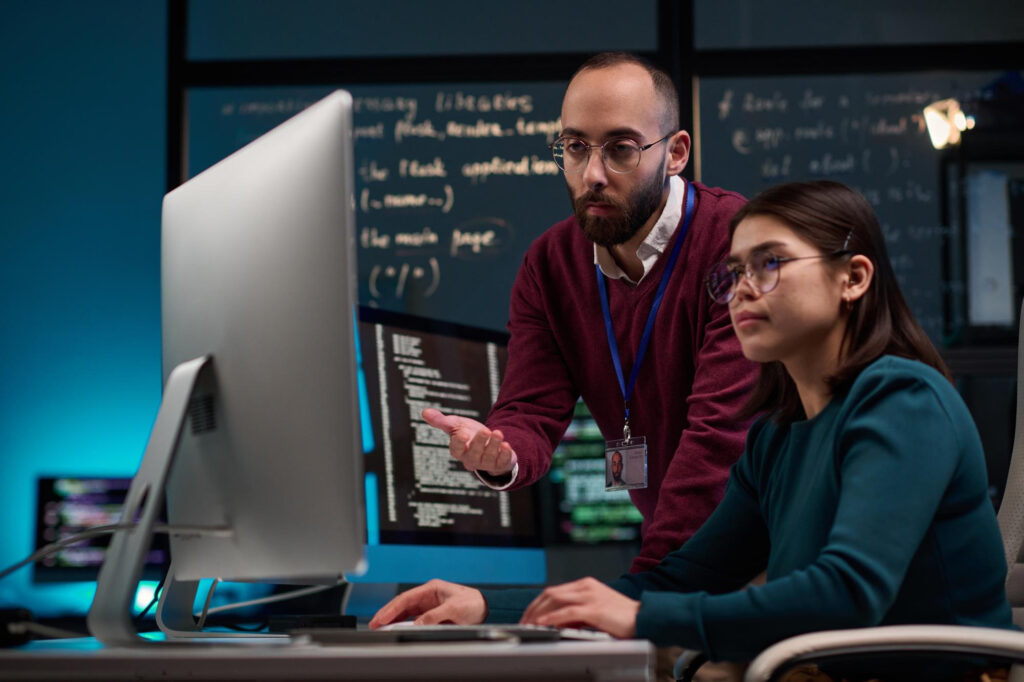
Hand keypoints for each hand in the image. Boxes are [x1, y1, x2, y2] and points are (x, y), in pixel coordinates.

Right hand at [368, 579, 487, 627]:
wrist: (483, 608)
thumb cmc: (472, 603)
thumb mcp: (454, 609)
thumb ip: (435, 615)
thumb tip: (418, 623)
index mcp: (432, 589)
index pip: (406, 598)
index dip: (392, 608)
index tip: (381, 618)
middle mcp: (428, 596)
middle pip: (402, 604)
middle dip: (387, 613)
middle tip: (374, 624)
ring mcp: (428, 605)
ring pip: (405, 611)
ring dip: (393, 619)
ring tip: (380, 627)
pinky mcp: (431, 614)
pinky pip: (413, 618)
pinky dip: (403, 623)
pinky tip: (394, 628)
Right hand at [421, 408, 516, 475]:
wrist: (489, 442)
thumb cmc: (469, 434)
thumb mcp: (456, 425)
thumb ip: (441, 420)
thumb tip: (425, 412)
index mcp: (459, 450)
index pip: (456, 449)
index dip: (459, 442)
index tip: (462, 433)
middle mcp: (471, 459)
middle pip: (474, 454)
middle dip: (480, 442)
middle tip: (485, 431)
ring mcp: (486, 463)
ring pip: (489, 457)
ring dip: (494, 445)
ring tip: (498, 433)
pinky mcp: (500, 464)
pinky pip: (503, 462)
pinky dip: (505, 454)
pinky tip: (507, 445)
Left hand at [519, 577, 639, 638]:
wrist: (644, 617)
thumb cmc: (622, 618)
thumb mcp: (595, 611)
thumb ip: (577, 613)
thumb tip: (557, 622)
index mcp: (586, 585)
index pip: (554, 591)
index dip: (538, 603)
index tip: (528, 616)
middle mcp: (586, 586)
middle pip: (550, 593)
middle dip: (533, 608)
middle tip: (523, 622)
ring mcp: (590, 596)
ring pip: (555, 600)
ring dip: (538, 613)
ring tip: (529, 625)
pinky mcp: (594, 608)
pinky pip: (567, 612)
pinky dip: (552, 618)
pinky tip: (543, 624)